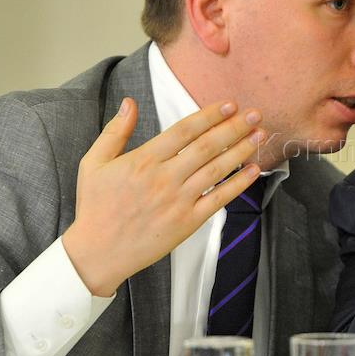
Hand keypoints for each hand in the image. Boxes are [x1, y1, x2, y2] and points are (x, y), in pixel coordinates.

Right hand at [62, 97, 265, 296]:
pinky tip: (253, 170)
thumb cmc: (96, 207)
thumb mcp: (94, 163)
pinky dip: (238, 184)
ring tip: (260, 135)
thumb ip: (114, 131)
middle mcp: (164, 178)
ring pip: (217, 170)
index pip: (184, 130)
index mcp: (143, 160)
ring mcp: (178, 201)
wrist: (98, 252)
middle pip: (207, 146)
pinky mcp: (187, 222)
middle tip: (254, 114)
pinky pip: (218, 199)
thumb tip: (129, 103)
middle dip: (234, 128)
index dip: (210, 115)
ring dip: (241, 151)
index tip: (230, 105)